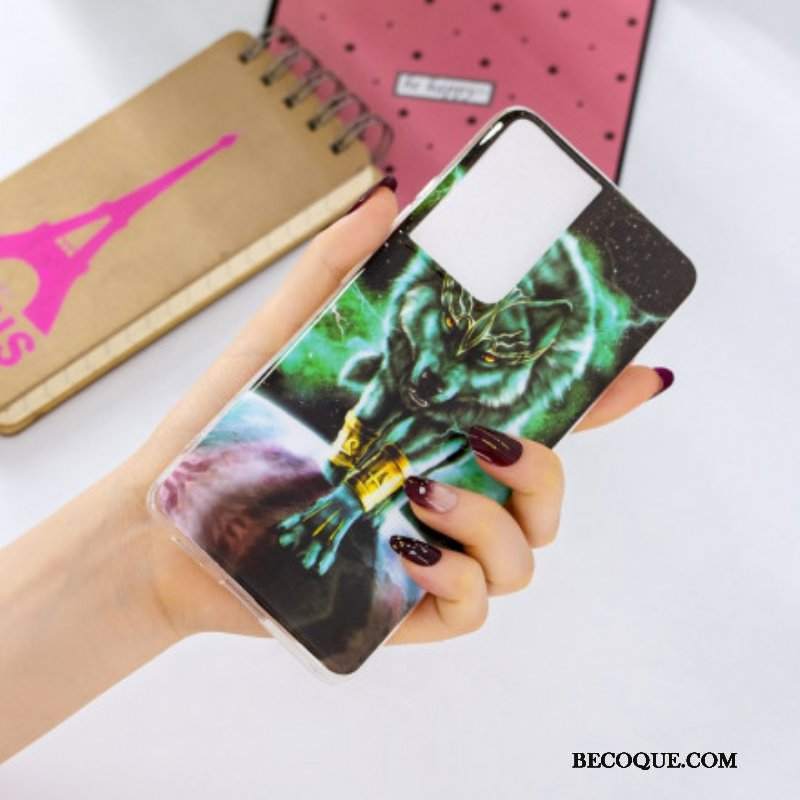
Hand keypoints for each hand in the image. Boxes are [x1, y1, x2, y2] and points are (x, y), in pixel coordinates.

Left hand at [119, 182, 671, 642]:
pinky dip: (459, 581)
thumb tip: (385, 201)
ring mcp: (433, 553)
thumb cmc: (230, 429)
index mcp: (433, 432)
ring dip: (493, 522)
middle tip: (490, 436)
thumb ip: (336, 269)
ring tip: (420, 495)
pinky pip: (475, 609)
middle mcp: (447, 491)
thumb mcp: (284, 336)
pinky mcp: (405, 609)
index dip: (599, 398)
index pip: (536, 415)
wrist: (171, 521)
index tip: (640, 371)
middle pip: (549, 491)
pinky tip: (407, 550)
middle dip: (547, 467)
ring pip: (524, 555)